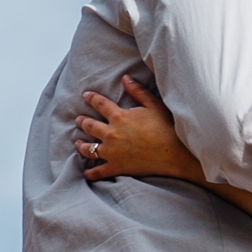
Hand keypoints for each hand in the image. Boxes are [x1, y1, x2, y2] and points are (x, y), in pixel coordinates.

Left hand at [74, 76, 205, 183]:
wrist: (174, 153)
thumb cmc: (167, 127)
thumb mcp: (153, 105)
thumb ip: (138, 91)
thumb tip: (125, 78)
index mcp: (119, 117)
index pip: (100, 104)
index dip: (91, 98)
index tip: (85, 95)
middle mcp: (111, 134)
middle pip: (90, 126)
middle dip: (82, 122)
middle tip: (78, 120)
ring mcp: (112, 152)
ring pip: (89, 148)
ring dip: (81, 145)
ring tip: (78, 142)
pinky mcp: (116, 167)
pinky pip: (98, 171)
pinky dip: (90, 173)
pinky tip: (86, 172)